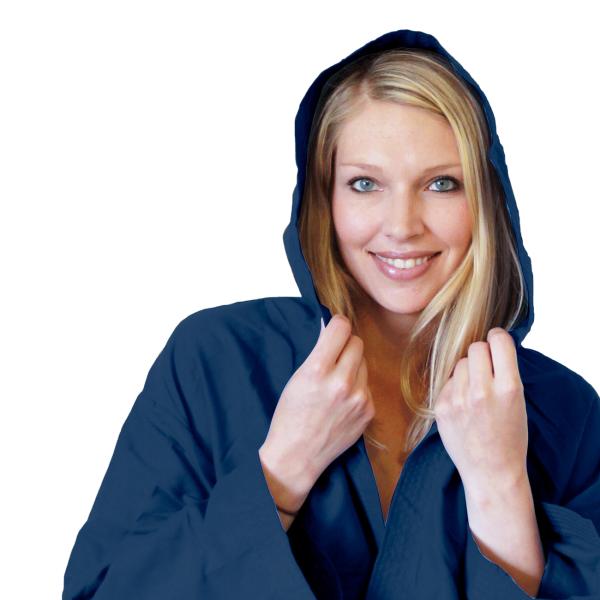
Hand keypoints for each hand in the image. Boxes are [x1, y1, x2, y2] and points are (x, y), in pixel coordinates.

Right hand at [261, 314, 374, 494]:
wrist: (297, 455)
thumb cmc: (290, 415)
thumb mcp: (297, 377)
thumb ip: (318, 353)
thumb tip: (333, 329)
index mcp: (318, 370)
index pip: (341, 328)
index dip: (337, 324)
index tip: (334, 329)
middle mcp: (342, 382)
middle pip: (357, 342)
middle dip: (345, 345)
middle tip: (334, 355)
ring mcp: (359, 398)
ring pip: (364, 362)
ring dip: (353, 365)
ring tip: (336, 382)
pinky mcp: (369, 410)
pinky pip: (367, 384)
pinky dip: (357, 386)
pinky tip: (342, 400)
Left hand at [433, 328, 528, 497]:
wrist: (491, 472)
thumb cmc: (510, 436)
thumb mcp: (519, 401)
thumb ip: (504, 371)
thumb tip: (489, 343)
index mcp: (509, 388)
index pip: (499, 340)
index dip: (498, 338)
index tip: (497, 343)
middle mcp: (482, 391)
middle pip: (476, 348)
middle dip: (482, 355)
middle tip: (487, 370)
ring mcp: (459, 399)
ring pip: (460, 363)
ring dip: (467, 371)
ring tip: (475, 392)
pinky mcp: (442, 407)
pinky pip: (447, 381)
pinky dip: (455, 387)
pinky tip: (463, 405)